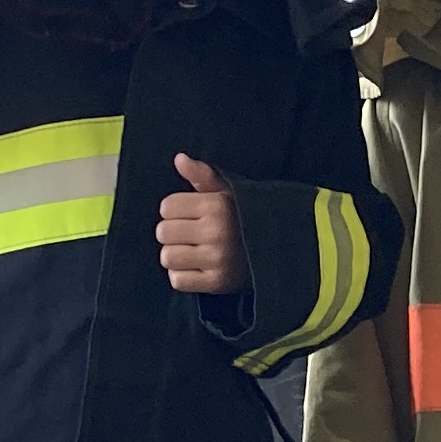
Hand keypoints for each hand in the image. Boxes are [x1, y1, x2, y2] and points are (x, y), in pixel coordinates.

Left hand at [158, 153, 246, 296]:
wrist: (277, 248)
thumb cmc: (243, 217)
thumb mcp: (227, 191)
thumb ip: (201, 175)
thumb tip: (179, 158)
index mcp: (217, 206)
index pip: (167, 207)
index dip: (174, 210)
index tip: (189, 213)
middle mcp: (217, 232)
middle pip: (163, 232)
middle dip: (173, 233)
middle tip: (190, 234)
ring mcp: (217, 259)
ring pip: (168, 257)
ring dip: (176, 255)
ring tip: (192, 251)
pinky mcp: (217, 282)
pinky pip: (178, 281)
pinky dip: (182, 276)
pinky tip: (197, 267)